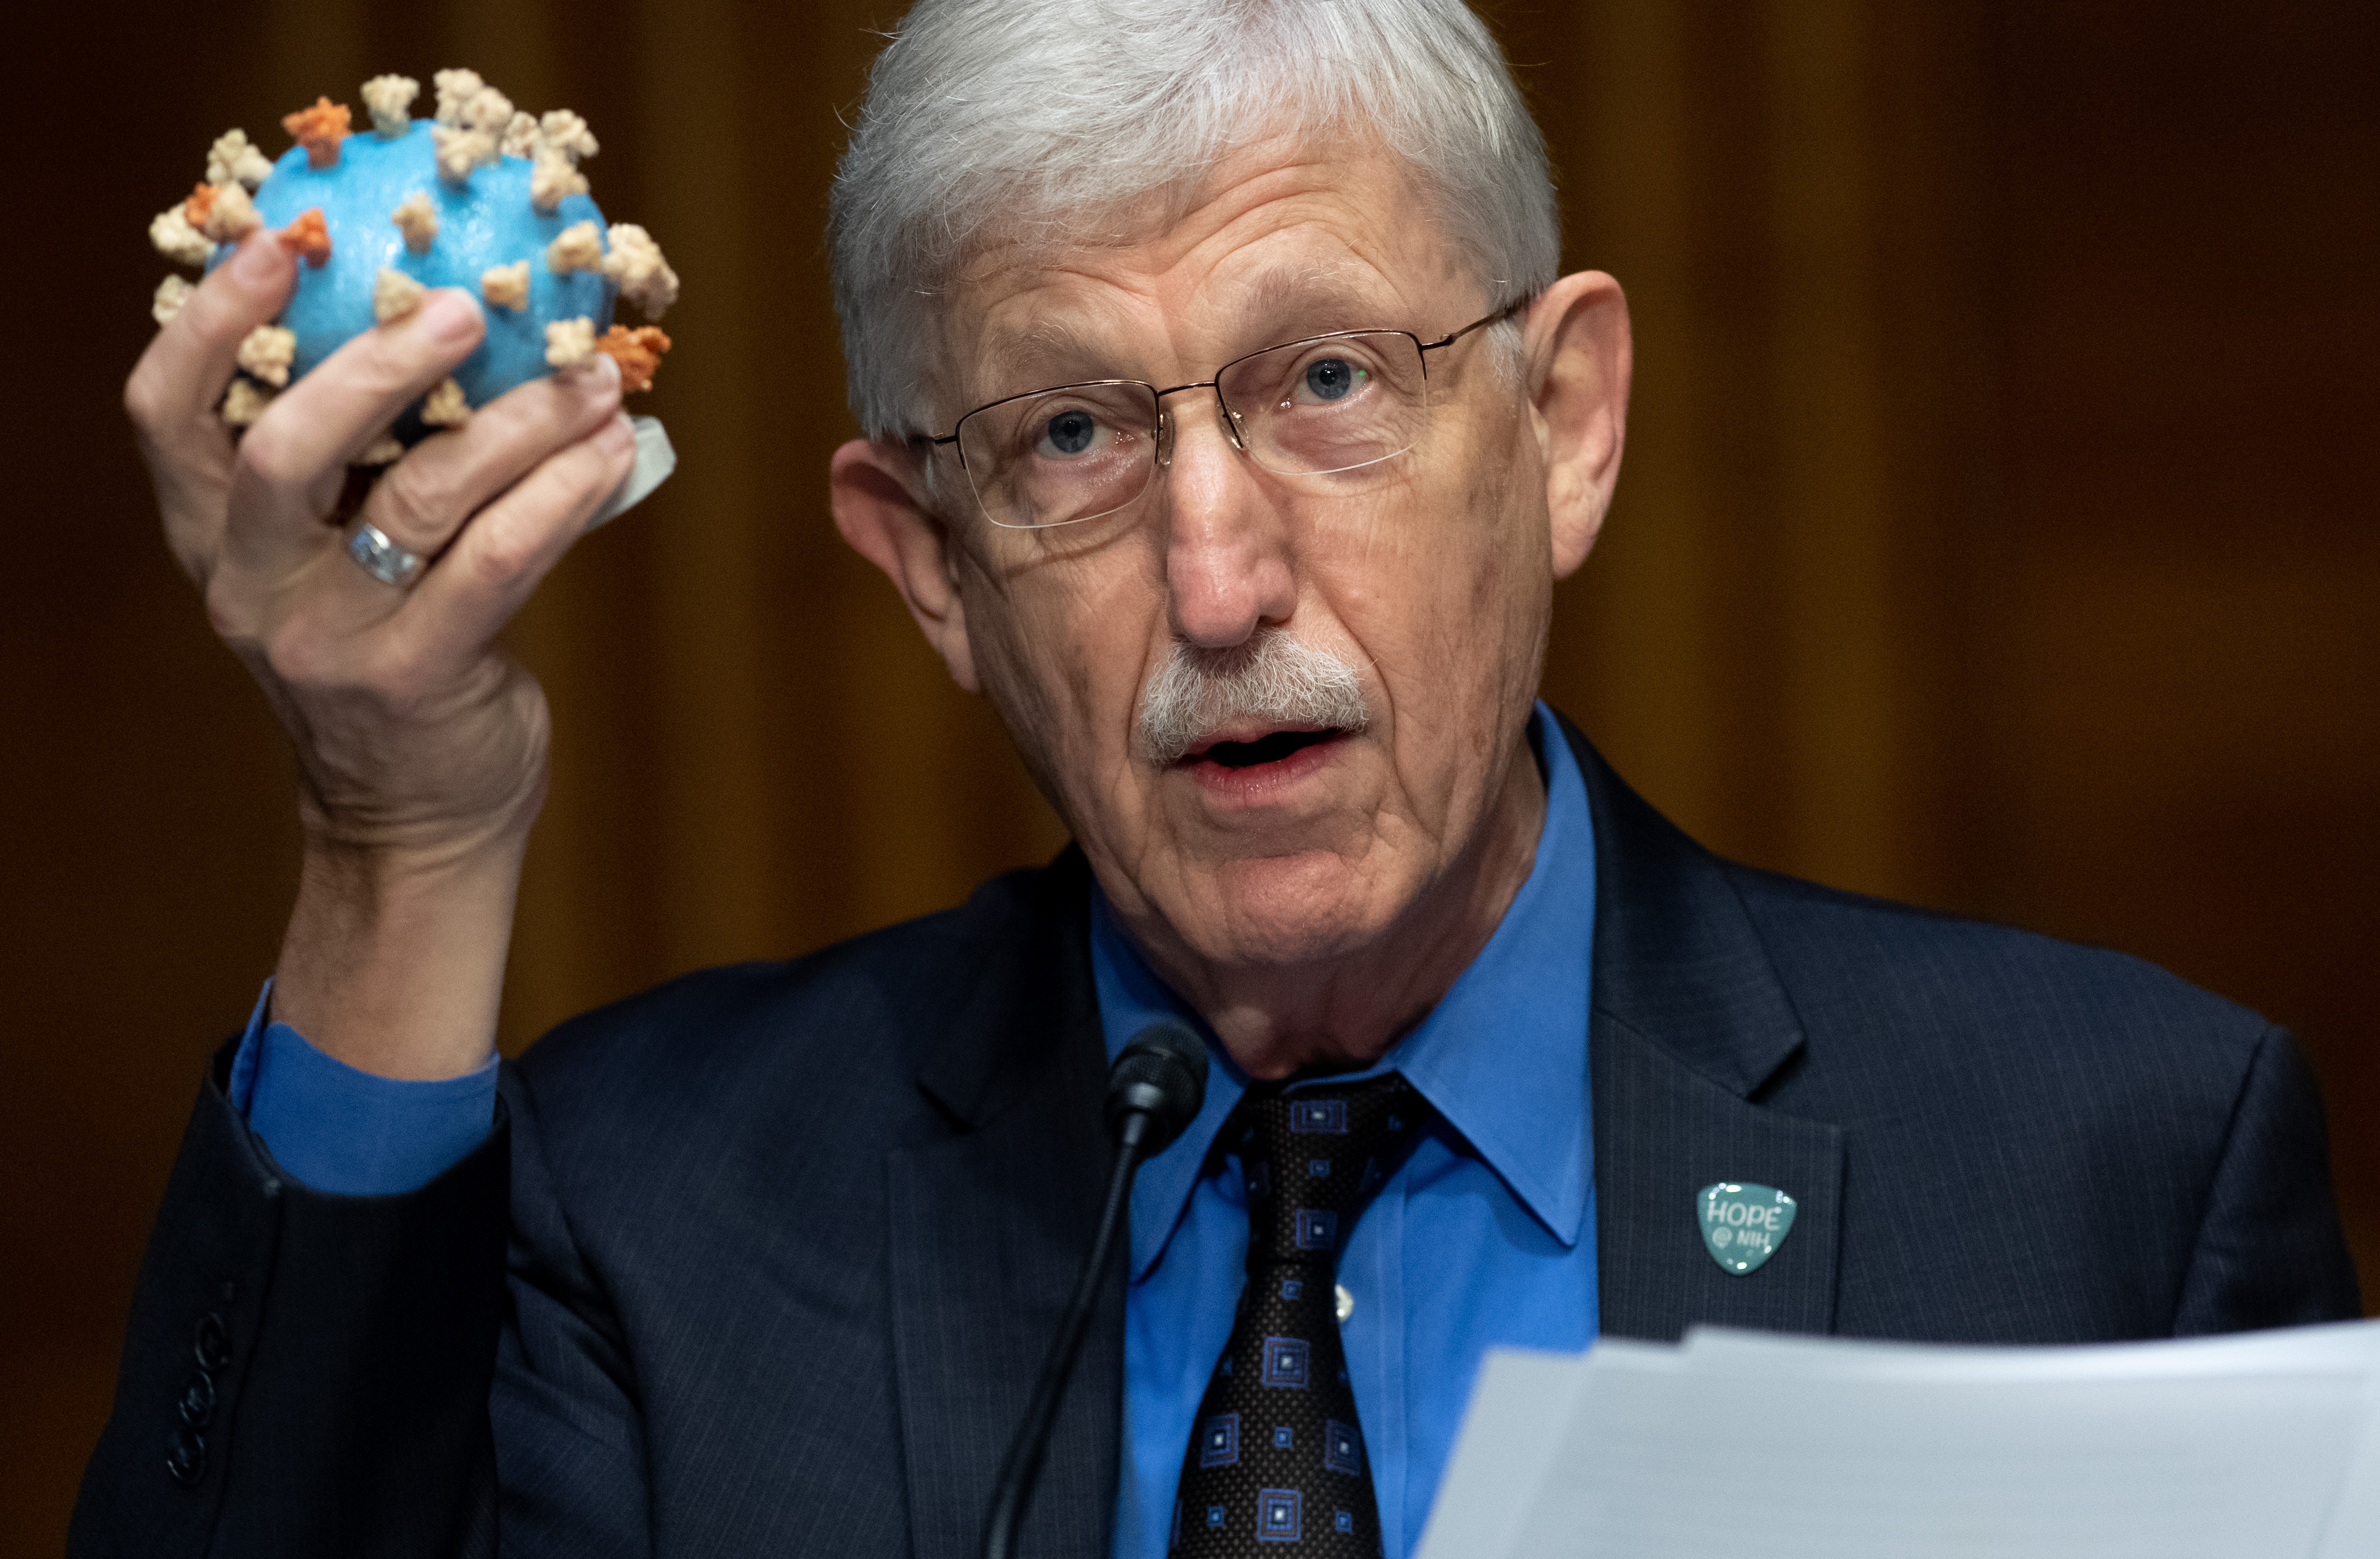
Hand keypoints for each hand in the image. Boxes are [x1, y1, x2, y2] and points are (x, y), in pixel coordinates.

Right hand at [129, 230, 637, 1077]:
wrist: (415, 822)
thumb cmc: (392, 661)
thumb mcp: (341, 564)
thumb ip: (365, 471)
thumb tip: (463, 329)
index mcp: (217, 542)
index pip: (166, 416)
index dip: (207, 323)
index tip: (273, 243)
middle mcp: (254, 589)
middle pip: (283, 446)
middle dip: (373, 362)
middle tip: (461, 306)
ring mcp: (329, 639)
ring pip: (416, 497)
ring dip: (516, 424)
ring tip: (590, 379)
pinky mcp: (414, 679)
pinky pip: (494, 563)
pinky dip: (561, 497)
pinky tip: (613, 452)